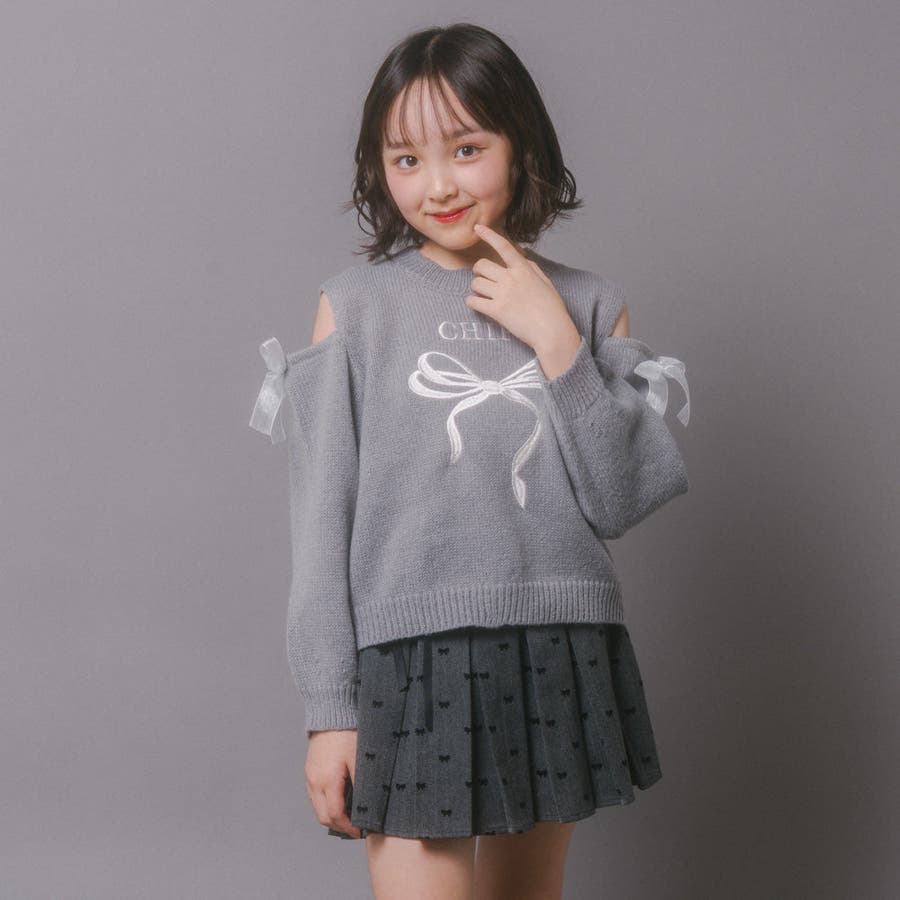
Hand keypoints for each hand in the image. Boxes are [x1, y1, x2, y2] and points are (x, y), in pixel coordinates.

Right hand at [305, 729, 360, 838]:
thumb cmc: (347, 733)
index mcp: (328, 781)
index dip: (348, 827)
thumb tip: (368, 805)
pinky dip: (325, 804)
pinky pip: (315, 796)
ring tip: (349, 816)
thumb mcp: (360, 759)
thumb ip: (363, 784)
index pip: (335, 815)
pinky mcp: (310, 771)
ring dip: (331, 816)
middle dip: (339, 826)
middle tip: (356, 828)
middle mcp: (315, 782)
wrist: (330, 714)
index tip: (360, 831)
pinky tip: (339, 800)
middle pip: (323, 817)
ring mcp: (310, 777)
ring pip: (317, 808)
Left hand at [466, 223, 580, 360]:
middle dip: (478, 272)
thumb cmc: (553, 309)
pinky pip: (473, 301)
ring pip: (475, 283)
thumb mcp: (546, 283)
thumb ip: (532, 269)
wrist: (552, 332)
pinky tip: (479, 305)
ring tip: (484, 296)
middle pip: (481, 266)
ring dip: (476, 289)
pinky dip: (472, 303)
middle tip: (484, 280)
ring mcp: (502, 295)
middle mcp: (511, 279)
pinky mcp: (496, 311)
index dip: (489, 235)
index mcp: (524, 269)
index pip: (503, 247)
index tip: (478, 227)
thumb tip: (522, 260)